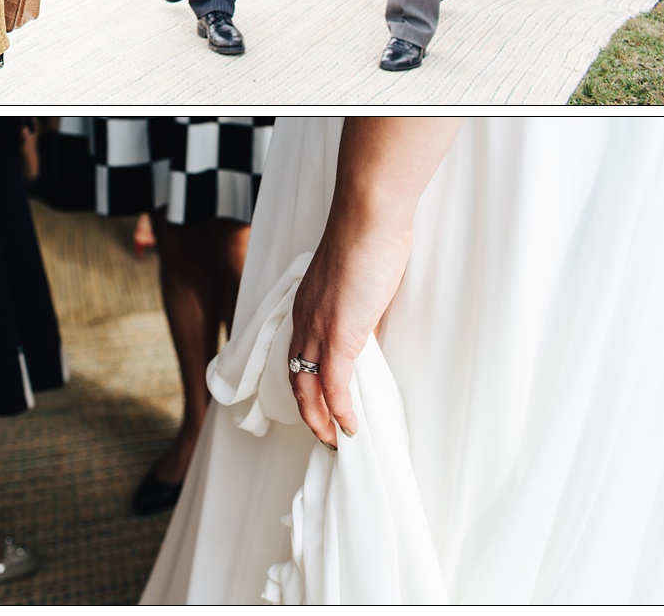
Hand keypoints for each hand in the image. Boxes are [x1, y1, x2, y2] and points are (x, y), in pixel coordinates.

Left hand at [288, 216, 414, 445]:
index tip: (318, 405)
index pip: (296, 354)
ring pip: (309, 388)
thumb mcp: (354, 282)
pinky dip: (340, 410)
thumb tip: (365, 328)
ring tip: (335, 442)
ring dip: (321, 419)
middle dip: (308, 411)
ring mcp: (319, 329)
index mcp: (305, 306)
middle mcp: (304, 320)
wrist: (368, 221)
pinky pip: (334, 385)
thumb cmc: (366, 240)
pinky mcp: (340, 336)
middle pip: (295, 377)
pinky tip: (350, 427)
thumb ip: (353, 307)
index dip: (305, 384)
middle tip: (323, 435)